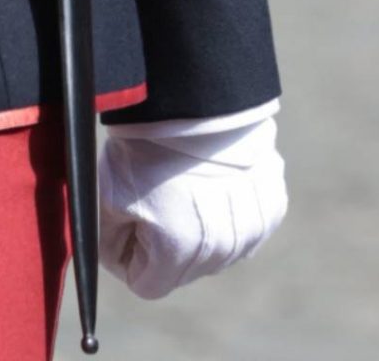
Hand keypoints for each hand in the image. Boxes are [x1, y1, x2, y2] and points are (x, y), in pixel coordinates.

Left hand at [99, 103, 285, 299]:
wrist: (194, 93)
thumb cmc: (146, 141)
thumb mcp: (106, 191)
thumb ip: (107, 242)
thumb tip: (117, 262)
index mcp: (179, 250)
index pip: (147, 284)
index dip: (131, 255)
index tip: (130, 221)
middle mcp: (223, 249)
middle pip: (184, 272)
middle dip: (166, 245)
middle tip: (157, 195)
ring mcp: (252, 229)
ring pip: (216, 253)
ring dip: (200, 230)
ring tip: (185, 184)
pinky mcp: (272, 207)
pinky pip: (245, 229)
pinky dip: (230, 212)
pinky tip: (215, 180)